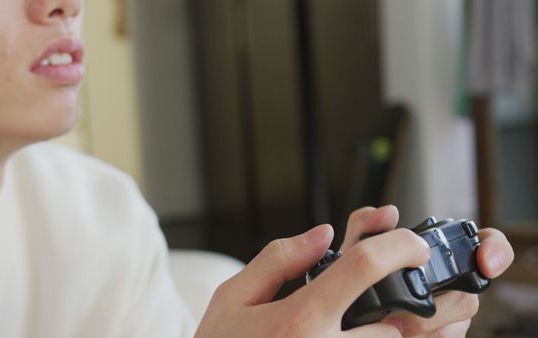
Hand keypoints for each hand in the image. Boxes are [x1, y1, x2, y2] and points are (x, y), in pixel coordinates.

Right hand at [194, 219, 430, 336]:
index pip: (363, 267)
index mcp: (299, 321)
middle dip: (414, 297)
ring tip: (417, 316)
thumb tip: (323, 234)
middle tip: (423, 286)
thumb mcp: (233, 298)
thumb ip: (278, 260)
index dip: (398, 244)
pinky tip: (393, 330)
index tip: (412, 243)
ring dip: (415, 331)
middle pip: (400, 317)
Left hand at [340, 205, 514, 336]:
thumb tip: (388, 212)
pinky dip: (422, 337)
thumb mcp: (354, 250)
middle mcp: (450, 285)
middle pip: (469, 295)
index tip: (486, 264)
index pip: (485, 244)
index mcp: (434, 257)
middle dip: (439, 306)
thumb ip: (366, 225)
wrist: (345, 313)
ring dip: (425, 325)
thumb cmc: (356, 277)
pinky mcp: (442, 334)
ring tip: (393, 323)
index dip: (496, 250)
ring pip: (459, 322)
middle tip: (403, 311)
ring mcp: (449, 314)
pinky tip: (398, 333)